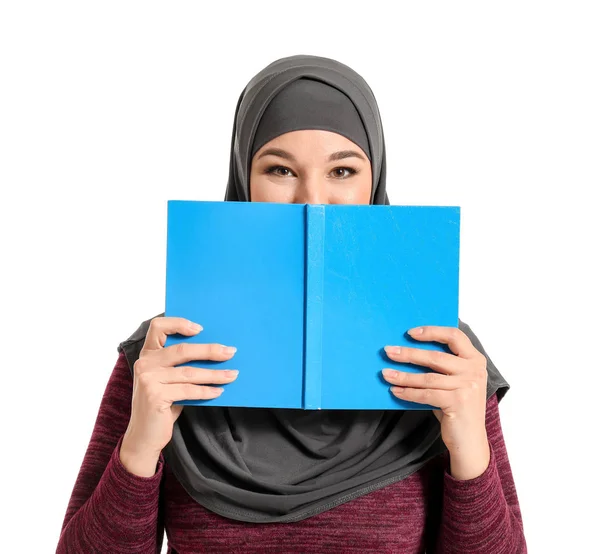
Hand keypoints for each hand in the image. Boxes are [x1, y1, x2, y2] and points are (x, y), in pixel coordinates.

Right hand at [120, 316, 237, 474]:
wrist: (144, 436)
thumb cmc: (161, 404)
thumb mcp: (168, 380)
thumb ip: (180, 365)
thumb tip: (215, 353)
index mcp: (147, 354)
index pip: (158, 327)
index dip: (179, 323)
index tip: (200, 329)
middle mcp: (145, 363)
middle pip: (182, 350)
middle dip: (210, 350)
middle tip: (231, 352)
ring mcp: (148, 379)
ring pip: (190, 372)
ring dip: (215, 374)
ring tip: (232, 374)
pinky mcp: (155, 396)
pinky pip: (189, 390)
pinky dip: (207, 391)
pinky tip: (218, 391)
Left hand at [382, 326, 489, 478]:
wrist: (470, 442)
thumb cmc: (457, 407)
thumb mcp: (454, 382)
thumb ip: (441, 367)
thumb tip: (406, 352)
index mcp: (475, 359)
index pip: (455, 336)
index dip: (432, 331)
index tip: (410, 333)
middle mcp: (475, 371)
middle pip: (436, 356)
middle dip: (408, 353)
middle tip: (388, 351)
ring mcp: (468, 387)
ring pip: (427, 377)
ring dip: (403, 375)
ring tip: (385, 373)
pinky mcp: (458, 402)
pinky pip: (426, 394)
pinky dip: (408, 392)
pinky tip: (395, 390)